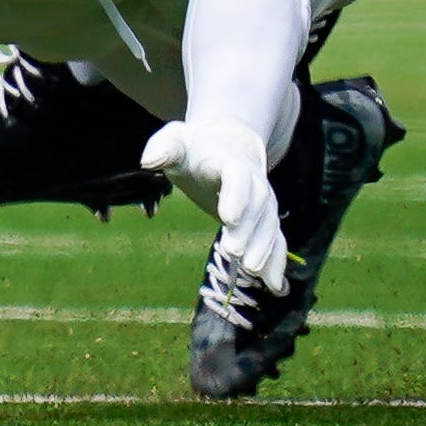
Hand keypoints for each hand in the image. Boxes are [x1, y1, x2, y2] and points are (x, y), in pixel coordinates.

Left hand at [142, 118, 287, 295]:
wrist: (229, 143)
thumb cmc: (194, 148)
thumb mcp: (177, 139)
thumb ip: (163, 147)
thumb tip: (149, 161)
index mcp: (228, 160)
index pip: (237, 175)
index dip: (235, 195)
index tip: (227, 218)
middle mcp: (253, 180)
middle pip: (256, 204)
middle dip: (248, 229)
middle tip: (234, 253)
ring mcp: (262, 200)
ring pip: (269, 223)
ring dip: (264, 248)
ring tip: (252, 271)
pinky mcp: (264, 218)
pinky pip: (276, 239)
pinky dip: (276, 261)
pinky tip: (274, 286)